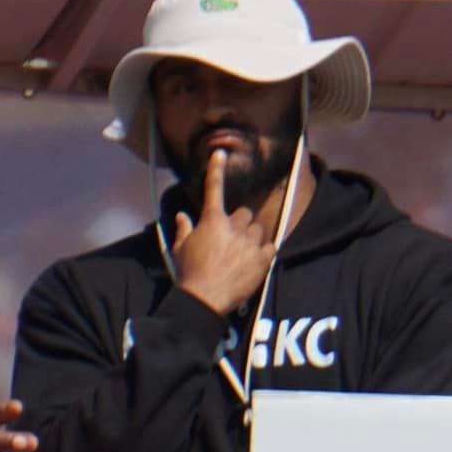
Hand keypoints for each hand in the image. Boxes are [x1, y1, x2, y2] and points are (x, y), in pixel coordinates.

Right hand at [172, 151, 276, 316]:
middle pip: (244, 214)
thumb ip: (183, 229)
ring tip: (242, 256)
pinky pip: (271, 246)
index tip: (220, 153)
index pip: (213, 189)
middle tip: (232, 240)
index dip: (216, 170)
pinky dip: (265, 252)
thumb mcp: (180, 249)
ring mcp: (249, 242)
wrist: (205, 298)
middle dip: (240, 224)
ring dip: (252, 238)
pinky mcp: (263, 259)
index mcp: (212, 221)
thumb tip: (181, 216)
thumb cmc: (189, 273)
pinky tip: (254, 262)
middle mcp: (233, 227)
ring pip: (258, 230)